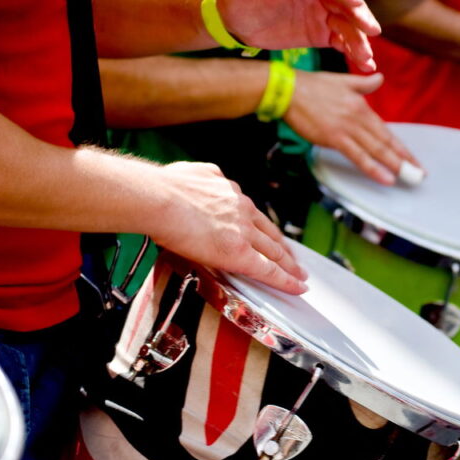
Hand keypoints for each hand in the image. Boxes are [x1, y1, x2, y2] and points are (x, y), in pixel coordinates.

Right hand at [152, 161, 308, 293]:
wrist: (159, 199)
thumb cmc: (165, 188)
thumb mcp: (194, 172)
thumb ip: (208, 178)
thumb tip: (209, 178)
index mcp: (230, 192)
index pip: (254, 215)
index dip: (265, 228)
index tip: (271, 237)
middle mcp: (242, 210)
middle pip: (270, 233)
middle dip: (283, 248)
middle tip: (294, 259)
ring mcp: (243, 232)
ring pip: (274, 251)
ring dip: (289, 264)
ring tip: (299, 275)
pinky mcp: (240, 253)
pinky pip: (269, 270)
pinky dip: (286, 280)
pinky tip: (297, 287)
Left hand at [219, 0, 381, 71]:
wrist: (238, 18)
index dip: (350, 0)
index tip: (357, 8)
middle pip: (350, 9)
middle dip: (361, 21)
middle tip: (371, 31)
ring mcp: (325, 16)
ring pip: (348, 28)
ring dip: (360, 43)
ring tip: (367, 60)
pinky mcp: (321, 35)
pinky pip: (341, 42)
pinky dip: (353, 52)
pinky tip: (364, 64)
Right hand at [284, 71, 421, 184]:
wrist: (290, 90)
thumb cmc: (312, 86)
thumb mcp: (343, 80)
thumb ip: (364, 83)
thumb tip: (380, 78)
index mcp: (362, 106)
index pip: (386, 131)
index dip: (402, 148)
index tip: (414, 160)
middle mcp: (359, 118)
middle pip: (386, 142)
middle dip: (405, 160)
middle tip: (420, 174)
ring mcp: (348, 129)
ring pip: (376, 150)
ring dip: (395, 166)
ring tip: (410, 178)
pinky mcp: (335, 138)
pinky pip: (358, 157)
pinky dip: (374, 168)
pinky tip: (386, 178)